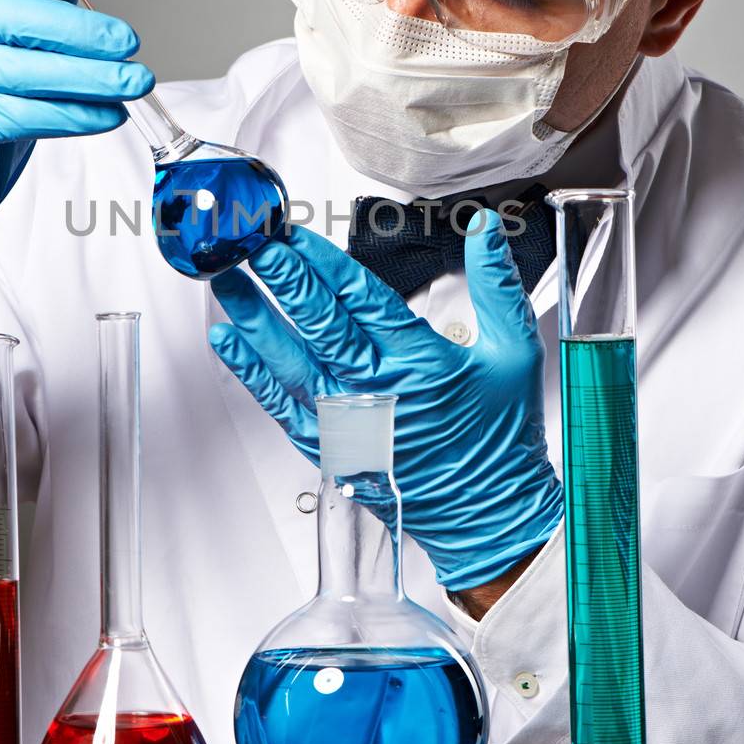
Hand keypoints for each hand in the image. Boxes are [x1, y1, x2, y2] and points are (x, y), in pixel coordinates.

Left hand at [208, 212, 562, 590]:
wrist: (487, 514)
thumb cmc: (500, 438)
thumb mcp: (514, 352)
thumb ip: (496, 284)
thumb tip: (484, 229)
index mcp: (420, 362)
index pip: (361, 299)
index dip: (323, 263)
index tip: (295, 235)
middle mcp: (377, 391)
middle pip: (319, 324)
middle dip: (282, 278)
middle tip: (251, 243)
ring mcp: (347, 422)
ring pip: (291, 360)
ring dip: (256, 317)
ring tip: (228, 280)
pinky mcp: (330, 447)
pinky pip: (282, 404)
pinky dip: (251, 371)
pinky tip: (229, 341)